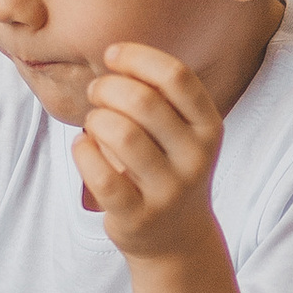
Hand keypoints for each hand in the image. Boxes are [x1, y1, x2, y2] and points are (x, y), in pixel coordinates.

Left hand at [73, 44, 223, 265]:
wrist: (176, 238)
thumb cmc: (168, 166)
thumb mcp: (180, 130)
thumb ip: (156, 94)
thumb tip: (114, 54)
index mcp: (209, 127)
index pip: (177, 77)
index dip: (137, 57)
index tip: (111, 55)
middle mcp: (195, 158)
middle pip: (143, 101)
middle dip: (108, 88)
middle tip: (96, 93)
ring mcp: (169, 190)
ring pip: (122, 135)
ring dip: (96, 119)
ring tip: (93, 122)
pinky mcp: (138, 216)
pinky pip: (102, 177)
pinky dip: (83, 153)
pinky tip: (83, 147)